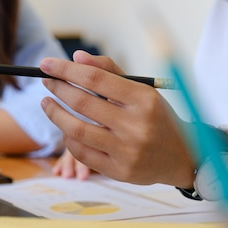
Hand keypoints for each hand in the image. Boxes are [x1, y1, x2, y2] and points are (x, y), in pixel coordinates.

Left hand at [39, 50, 194, 187]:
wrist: (182, 157)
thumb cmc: (156, 117)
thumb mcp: (142, 90)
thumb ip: (109, 71)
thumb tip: (77, 57)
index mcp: (144, 100)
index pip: (95, 79)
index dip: (66, 70)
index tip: (45, 64)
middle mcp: (136, 126)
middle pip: (83, 103)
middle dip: (58, 89)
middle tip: (46, 81)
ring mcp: (127, 151)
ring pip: (76, 130)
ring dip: (55, 114)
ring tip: (46, 103)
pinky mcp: (118, 171)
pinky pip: (81, 153)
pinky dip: (67, 138)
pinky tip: (64, 128)